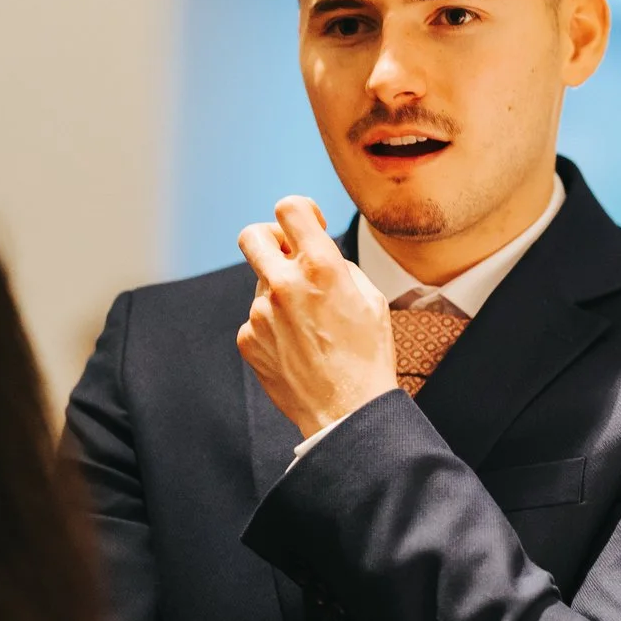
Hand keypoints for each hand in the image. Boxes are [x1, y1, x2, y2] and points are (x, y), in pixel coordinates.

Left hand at [235, 195, 396, 438]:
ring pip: (261, 284)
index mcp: (321, 267)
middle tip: (286, 256)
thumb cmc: (367, 357)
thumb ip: (338, 267)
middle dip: (269, 238)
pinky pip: (256, 318)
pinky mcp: (248, 339)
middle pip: (252, 235)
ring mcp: (261, 312)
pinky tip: (296, 348)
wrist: (347, 412)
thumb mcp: (371, 299)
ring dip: (280, 294)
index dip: (299, 211)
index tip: (307, 226)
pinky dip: (273, 327)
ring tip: (309, 328)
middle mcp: (285, 284)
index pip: (289, 208)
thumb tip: (316, 255)